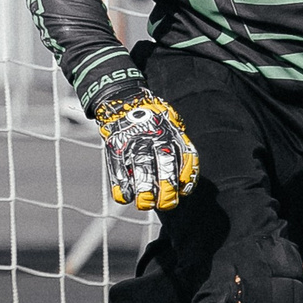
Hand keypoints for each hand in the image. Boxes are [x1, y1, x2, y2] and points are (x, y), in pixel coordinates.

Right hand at [94, 92, 198, 210]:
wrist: (124, 98)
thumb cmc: (152, 118)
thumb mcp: (171, 123)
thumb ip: (180, 144)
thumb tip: (186, 180)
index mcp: (171, 131)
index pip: (186, 157)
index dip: (187, 178)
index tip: (184, 192)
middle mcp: (154, 136)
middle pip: (165, 165)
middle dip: (167, 190)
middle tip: (167, 205)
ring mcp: (134, 141)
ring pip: (141, 170)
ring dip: (144, 193)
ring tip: (145, 204)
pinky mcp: (115, 145)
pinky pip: (118, 169)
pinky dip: (121, 187)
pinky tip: (125, 197)